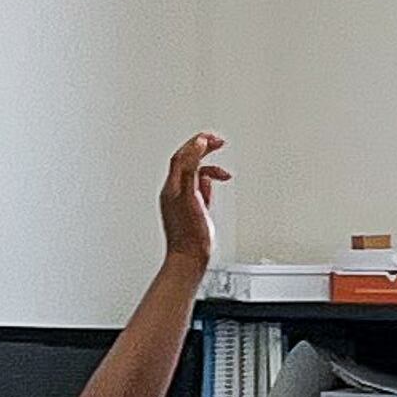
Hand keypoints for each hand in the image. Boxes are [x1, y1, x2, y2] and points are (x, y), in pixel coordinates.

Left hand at [158, 133, 232, 265]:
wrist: (189, 259)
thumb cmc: (189, 235)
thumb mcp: (191, 196)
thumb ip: (191, 168)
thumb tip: (196, 145)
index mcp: (172, 186)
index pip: (182, 155)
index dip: (196, 143)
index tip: (212, 137)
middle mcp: (175, 191)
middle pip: (187, 161)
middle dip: (203, 149)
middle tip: (218, 142)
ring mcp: (182, 201)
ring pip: (195, 175)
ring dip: (209, 169)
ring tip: (224, 173)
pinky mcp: (191, 211)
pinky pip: (198, 190)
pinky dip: (207, 184)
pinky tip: (213, 188)